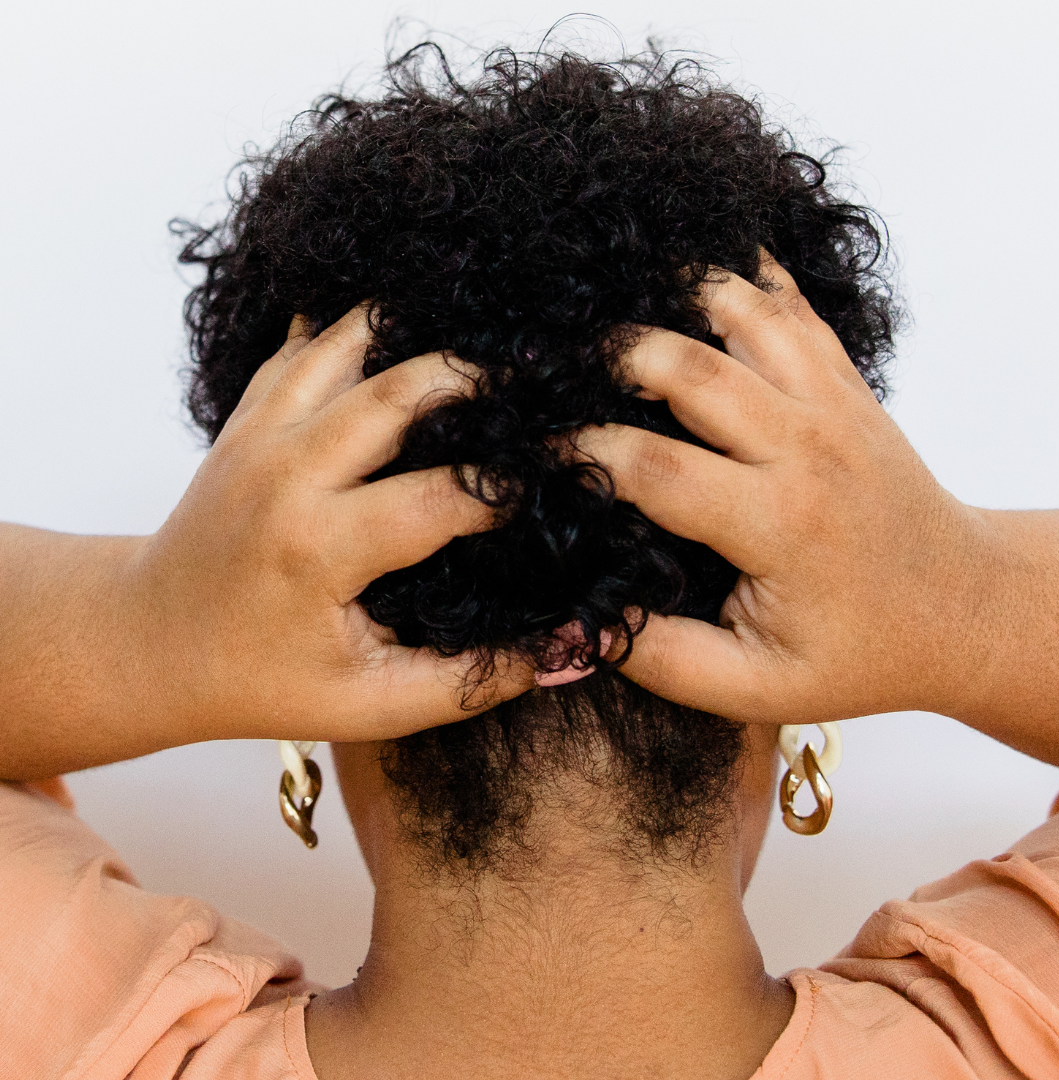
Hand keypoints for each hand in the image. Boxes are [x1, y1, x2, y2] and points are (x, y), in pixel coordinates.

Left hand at [0, 307, 529, 776]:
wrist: (147, 643)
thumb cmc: (256, 681)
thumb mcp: (367, 705)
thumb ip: (466, 682)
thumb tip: (562, 651)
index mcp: (321, 548)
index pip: (443, 496)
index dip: (508, 489)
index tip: (555, 483)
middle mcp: (287, 475)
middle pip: (400, 390)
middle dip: (477, 377)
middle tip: (536, 379)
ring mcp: (259, 436)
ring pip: (349, 342)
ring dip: (420, 334)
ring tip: (481, 337)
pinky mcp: (246, 420)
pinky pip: (305, 345)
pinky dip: (359, 327)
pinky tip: (405, 327)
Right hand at [576, 254, 1001, 726]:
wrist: (964, 608)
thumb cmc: (861, 652)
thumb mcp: (760, 689)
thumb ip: (664, 659)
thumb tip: (576, 628)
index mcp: (778, 524)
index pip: (654, 466)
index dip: (580, 451)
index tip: (537, 450)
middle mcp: (807, 448)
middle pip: (688, 366)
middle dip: (610, 355)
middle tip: (559, 368)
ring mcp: (834, 405)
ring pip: (742, 310)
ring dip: (671, 298)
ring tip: (612, 309)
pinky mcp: (847, 385)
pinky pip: (791, 305)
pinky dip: (740, 276)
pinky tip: (692, 270)